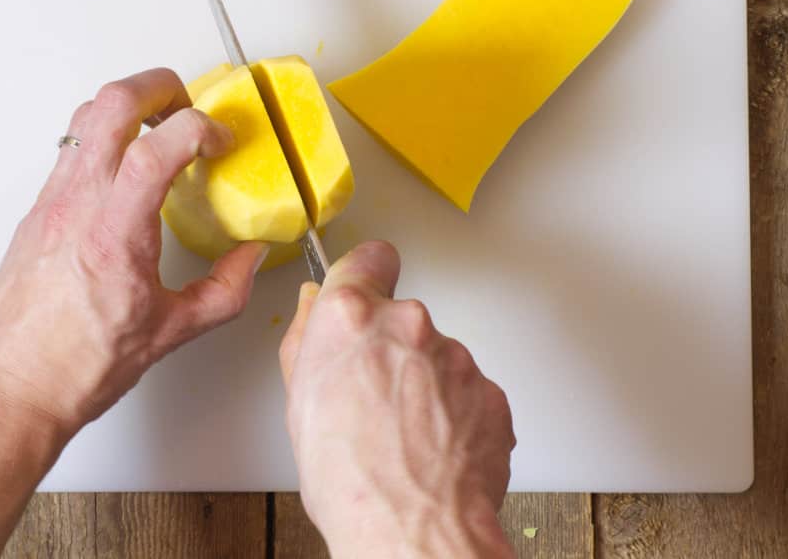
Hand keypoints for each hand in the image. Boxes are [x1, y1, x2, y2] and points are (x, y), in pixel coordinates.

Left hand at [0, 67, 268, 441]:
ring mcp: (50, 203)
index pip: (157, 147)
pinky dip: (105, 140)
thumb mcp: (170, 332)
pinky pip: (71, 151)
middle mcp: (77, 206)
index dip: (199, 128)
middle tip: (187, 105)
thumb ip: (225, 290)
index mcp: (115, 233)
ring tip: (159, 130)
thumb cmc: (75, 368)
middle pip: (112, 104)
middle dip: (159, 86)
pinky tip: (126, 172)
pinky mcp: (36, 212)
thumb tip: (250, 259)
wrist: (10, 388)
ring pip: (85, 118)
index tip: (219, 142)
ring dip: (128, 108)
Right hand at [279, 241, 515, 558]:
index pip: (369, 257)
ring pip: (436, 355)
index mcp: (350, 317)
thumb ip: (306, 338)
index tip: (367, 286)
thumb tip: (313, 307)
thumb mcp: (297, 402)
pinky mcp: (490, 390)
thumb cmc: (349, 479)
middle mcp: (407, 323)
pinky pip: (467, 390)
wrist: (412, 530)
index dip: (366, 274)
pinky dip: (454, 412)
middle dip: (390, 346)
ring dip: (424, 382)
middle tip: (374, 394)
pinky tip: (432, 447)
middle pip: (401, 316)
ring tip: (403, 433)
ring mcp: (454, 356)